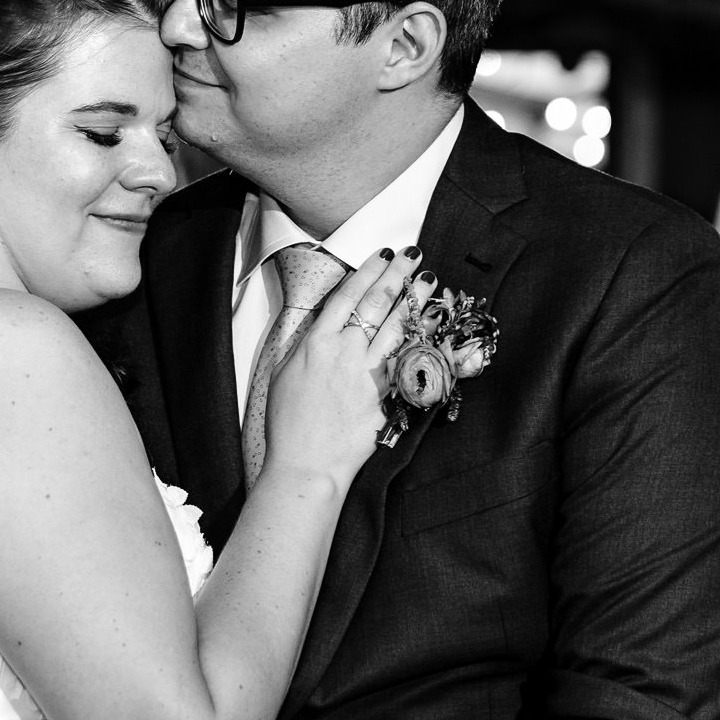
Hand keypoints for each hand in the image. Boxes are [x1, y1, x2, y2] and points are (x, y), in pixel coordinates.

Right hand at [263, 249, 434, 487]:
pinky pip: (410, 362)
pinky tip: (434, 326)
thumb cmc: (289, 424)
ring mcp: (368, 373)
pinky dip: (425, 341)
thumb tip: (324, 324)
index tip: (383, 254)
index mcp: (316, 342)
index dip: (368, 271)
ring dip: (415, 301)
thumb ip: (306, 344)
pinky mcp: (387, 396)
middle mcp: (345, 351)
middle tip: (414, 256)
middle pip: (376, 303)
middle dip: (397, 275)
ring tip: (429, 281)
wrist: (307, 464)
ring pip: (397, 327)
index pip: (347, 295)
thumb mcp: (284, 373)